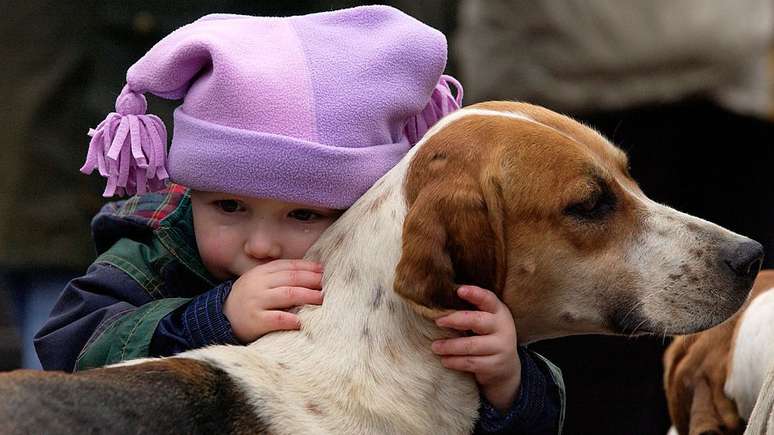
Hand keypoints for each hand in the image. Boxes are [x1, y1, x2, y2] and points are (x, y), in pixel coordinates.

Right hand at [224, 259, 323, 343]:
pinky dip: (290, 319)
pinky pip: (276, 319)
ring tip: (321, 299)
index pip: (288, 266)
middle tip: (326, 285)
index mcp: (262, 272)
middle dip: (311, 280)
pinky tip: (301, 321)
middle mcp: (259, 284)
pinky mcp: (254, 321)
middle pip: (291, 278)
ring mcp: (256, 302)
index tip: (323, 271)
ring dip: (307, 296)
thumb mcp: (260, 282)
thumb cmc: (250, 299)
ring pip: (287, 295)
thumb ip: (280, 276)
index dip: (308, 267)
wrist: (222, 318)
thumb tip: (313, 273)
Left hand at [431, 285, 520, 411]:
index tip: (459, 290)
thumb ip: (470, 312)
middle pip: (478, 321)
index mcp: (499, 311)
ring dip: (450, 346)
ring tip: (435, 347)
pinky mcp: (495, 365)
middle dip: (456, 320)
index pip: (488, 299)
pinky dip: (455, 362)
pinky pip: (471, 363)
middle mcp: (502, 328)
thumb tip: (438, 305)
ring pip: (471, 345)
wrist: (506, 367)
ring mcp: (501, 347)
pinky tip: (444, 360)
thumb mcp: (485, 321)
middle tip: (438, 321)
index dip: (475, 294)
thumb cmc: (487, 336)